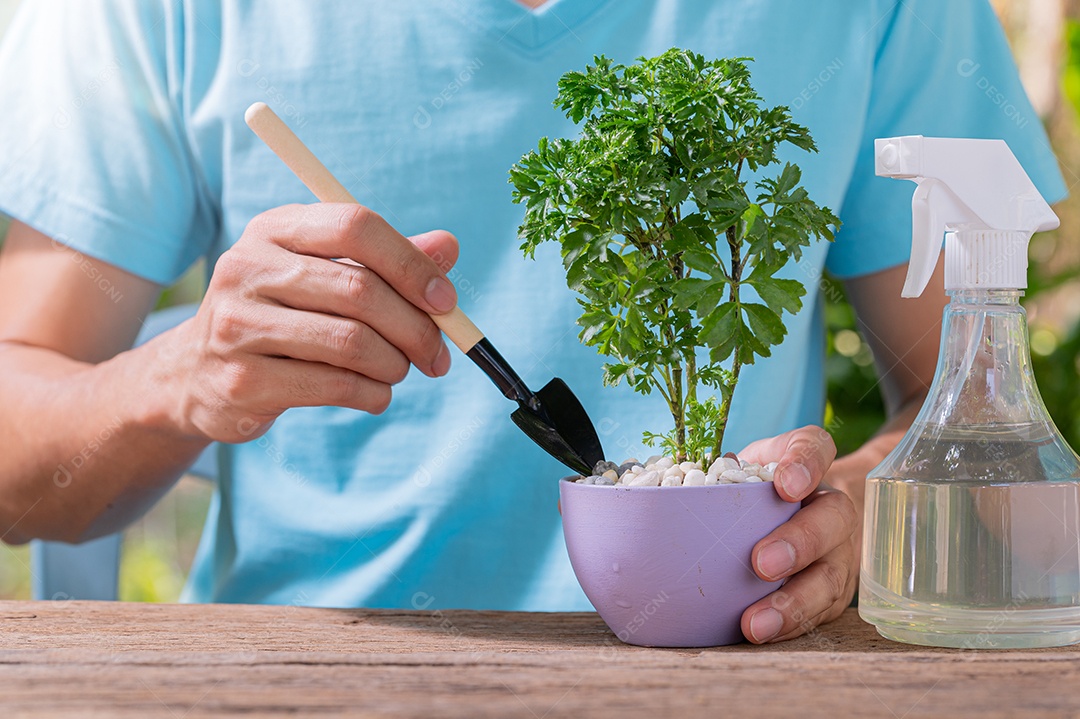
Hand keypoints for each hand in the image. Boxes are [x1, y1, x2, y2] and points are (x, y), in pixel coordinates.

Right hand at [159, 203, 458, 441]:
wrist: (194, 374)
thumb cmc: (281, 315)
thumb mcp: (325, 273)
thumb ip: (387, 260)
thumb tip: (448, 246)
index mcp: (274, 229)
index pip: (355, 226)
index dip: (411, 264)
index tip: (446, 300)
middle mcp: (247, 268)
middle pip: (359, 290)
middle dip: (415, 327)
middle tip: (437, 354)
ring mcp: (237, 326)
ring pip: (351, 343)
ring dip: (394, 364)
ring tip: (398, 371)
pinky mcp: (241, 381)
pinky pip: (334, 386)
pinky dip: (372, 394)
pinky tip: (375, 394)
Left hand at [736, 425, 858, 642]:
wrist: (800, 513)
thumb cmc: (756, 486)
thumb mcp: (741, 463)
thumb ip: (717, 468)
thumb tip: (667, 489)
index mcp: (809, 462)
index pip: (815, 448)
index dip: (805, 465)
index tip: (786, 484)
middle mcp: (833, 506)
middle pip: (832, 520)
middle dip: (799, 544)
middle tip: (762, 564)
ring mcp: (839, 552)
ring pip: (829, 577)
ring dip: (793, 603)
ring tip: (757, 622)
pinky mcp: (833, 592)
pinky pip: (819, 613)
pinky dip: (791, 625)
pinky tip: (764, 633)